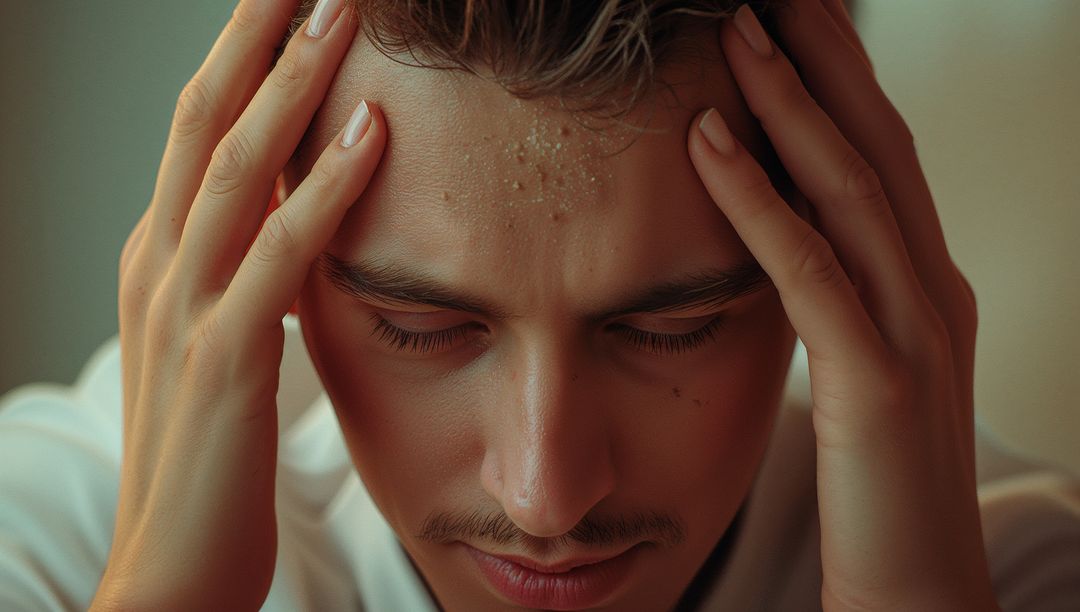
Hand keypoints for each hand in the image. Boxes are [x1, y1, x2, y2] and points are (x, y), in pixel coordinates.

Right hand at [92, 1, 384, 608]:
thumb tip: (294, 223)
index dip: (241, 54)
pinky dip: (324, 193)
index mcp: (162, 259)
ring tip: (343, 11)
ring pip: (233, 170)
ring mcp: (184, 311)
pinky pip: (278, 260)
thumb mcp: (216, 343)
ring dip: (290, 84)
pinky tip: (373, 137)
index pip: (199, 129)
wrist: (171, 569)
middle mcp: (161, 266)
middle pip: (204, 121)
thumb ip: (243, 275)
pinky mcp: (224, 364)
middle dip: (255, 36)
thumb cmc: (206, 457)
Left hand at [687, 2, 998, 609]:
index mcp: (923, 284)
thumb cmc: (877, 485)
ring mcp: (915, 331)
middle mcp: (932, 289)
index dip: (835, 77)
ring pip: (852, 187)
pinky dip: (759, 200)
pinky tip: (709, 144)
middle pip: (876, 143)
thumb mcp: (862, 369)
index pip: (879, 154)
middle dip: (824, 56)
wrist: (918, 592)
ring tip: (737, 31)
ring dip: (791, 101)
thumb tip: (780, 236)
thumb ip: (836, 298)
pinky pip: (811, 270)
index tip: (788, 17)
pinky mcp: (880, 383)